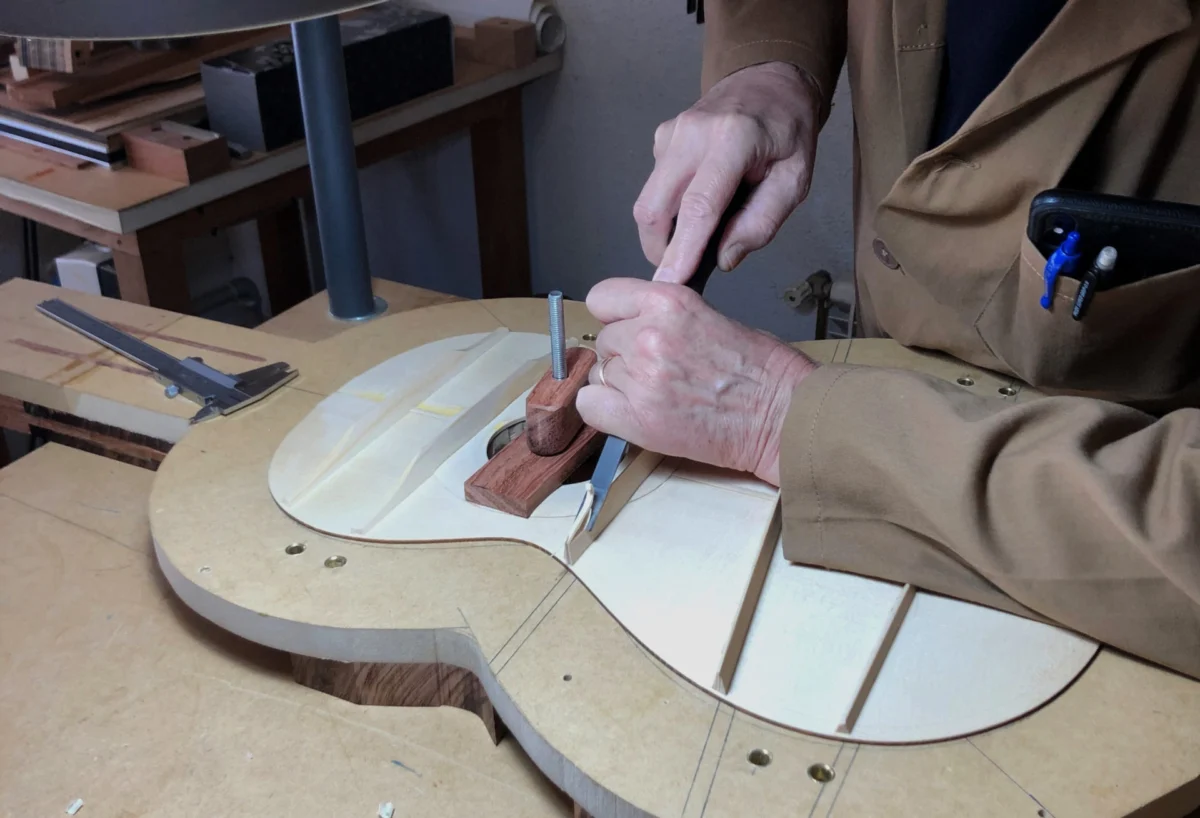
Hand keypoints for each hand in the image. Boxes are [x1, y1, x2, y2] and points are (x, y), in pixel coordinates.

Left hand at [576, 278, 815, 485]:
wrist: (783, 414)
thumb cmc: (760, 368)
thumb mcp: (707, 315)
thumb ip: (663, 316)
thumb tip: (628, 325)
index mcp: (668, 301)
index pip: (602, 298)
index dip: (615, 315)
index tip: (627, 327)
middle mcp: (648, 336)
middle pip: (604, 341)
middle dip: (624, 353)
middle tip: (661, 370)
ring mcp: (641, 379)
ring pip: (600, 375)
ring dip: (621, 384)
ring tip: (660, 394)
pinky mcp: (640, 419)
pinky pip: (591, 406)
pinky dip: (606, 411)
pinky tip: (636, 413)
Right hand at [633, 61, 820, 284]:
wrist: (770, 81)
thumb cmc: (788, 132)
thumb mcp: (794, 181)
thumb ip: (761, 222)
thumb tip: (724, 258)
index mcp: (733, 140)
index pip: (698, 206)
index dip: (681, 250)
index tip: (669, 283)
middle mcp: (692, 133)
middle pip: (654, 207)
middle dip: (660, 250)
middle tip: (683, 271)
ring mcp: (671, 133)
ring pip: (648, 201)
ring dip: (663, 232)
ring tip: (696, 237)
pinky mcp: (661, 138)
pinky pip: (654, 187)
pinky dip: (669, 208)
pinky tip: (696, 203)